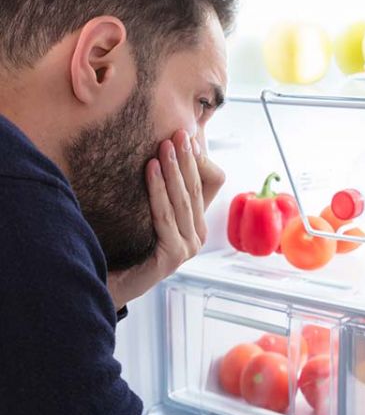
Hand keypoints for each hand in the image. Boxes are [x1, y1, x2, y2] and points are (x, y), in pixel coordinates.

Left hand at [108, 130, 224, 309]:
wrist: (112, 282)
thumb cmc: (128, 246)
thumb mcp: (149, 214)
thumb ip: (161, 193)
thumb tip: (161, 153)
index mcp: (195, 226)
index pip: (202, 188)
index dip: (196, 162)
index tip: (187, 137)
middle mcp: (197, 237)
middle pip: (194, 191)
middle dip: (186, 160)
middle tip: (179, 132)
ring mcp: (188, 248)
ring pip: (181, 201)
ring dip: (173, 170)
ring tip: (164, 145)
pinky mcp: (174, 256)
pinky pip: (164, 216)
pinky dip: (157, 190)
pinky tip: (150, 168)